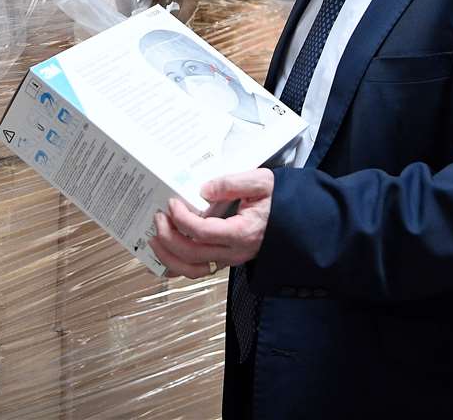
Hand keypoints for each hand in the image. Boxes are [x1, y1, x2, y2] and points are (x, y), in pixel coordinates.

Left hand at [149, 169, 273, 278]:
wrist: (297, 220)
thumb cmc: (279, 200)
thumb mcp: (261, 181)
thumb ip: (232, 182)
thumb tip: (204, 189)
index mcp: (242, 232)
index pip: (203, 232)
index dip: (182, 219)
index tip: (172, 203)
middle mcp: (234, 252)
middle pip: (192, 254)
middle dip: (169, 236)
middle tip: (158, 216)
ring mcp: (230, 260)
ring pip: (192, 270)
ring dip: (169, 256)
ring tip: (155, 237)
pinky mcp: (226, 260)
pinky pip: (198, 271)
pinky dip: (177, 266)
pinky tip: (165, 253)